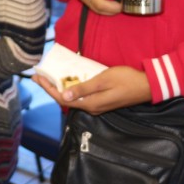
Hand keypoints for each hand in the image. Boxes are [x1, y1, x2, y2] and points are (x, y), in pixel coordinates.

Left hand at [33, 66, 150, 114]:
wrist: (147, 86)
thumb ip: (83, 89)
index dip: (47, 88)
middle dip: (50, 88)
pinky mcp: (102, 101)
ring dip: (60, 89)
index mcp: (90, 103)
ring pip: (73, 99)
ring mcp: (97, 105)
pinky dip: (71, 89)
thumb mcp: (103, 80)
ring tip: (49, 78)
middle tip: (38, 76)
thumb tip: (63, 97)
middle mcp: (91, 107)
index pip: (62, 98)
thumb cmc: (125, 80)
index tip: (36, 78)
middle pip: (65, 100)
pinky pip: (81, 97)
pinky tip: (68, 81)